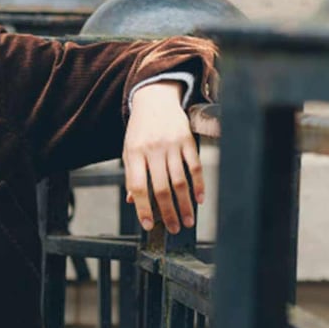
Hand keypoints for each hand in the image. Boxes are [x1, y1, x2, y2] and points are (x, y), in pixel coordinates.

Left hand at [123, 82, 202, 233]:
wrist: (154, 98)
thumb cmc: (140, 129)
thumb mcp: (129, 149)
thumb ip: (131, 174)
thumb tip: (133, 202)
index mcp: (134, 154)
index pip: (137, 186)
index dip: (142, 208)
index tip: (147, 224)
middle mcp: (153, 150)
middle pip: (161, 188)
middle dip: (168, 212)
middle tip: (174, 229)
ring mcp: (171, 144)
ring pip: (180, 181)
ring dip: (185, 204)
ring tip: (187, 221)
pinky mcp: (187, 140)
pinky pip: (195, 166)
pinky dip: (199, 185)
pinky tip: (199, 200)